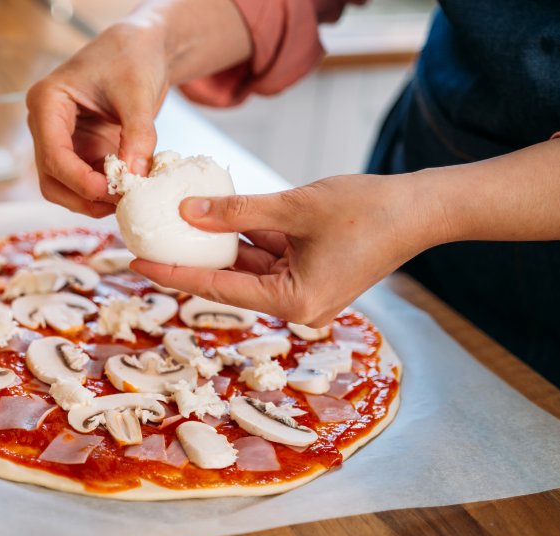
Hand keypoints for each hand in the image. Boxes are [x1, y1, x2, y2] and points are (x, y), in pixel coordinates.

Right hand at [26, 23, 168, 217]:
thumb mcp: (139, 94)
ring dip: (93, 201)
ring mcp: (60, 141)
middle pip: (51, 180)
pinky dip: (104, 192)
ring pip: (63, 188)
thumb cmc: (132, 58)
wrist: (139, 50)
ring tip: (128, 197)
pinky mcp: (79, 151)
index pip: (53, 154)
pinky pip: (84, 183)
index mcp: (47, 101)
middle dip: (84, 197)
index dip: (80, 180)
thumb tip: (134, 177)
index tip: (113, 191)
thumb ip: (138, 135)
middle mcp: (46, 125)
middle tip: (121, 201)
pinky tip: (129, 188)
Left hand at [131, 174, 444, 325]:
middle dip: (190, 258)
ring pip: (248, 268)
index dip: (173, 272)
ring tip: (173, 225)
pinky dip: (247, 239)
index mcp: (293, 301)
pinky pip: (269, 259)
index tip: (136, 263)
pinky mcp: (312, 276)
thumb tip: (186, 211)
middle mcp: (297, 306)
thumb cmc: (368, 209)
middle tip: (147, 242)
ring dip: (218, 246)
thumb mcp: (293, 206)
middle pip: (229, 281)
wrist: (424, 209)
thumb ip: (237, 211)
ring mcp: (306, 292)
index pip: (217, 287)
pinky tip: (217, 217)